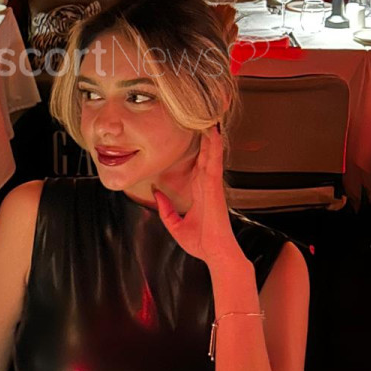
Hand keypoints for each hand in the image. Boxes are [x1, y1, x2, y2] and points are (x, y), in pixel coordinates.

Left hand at [153, 127, 237, 266]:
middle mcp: (207, 185)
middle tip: (204, 117)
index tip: (195, 134)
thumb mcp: (176, 225)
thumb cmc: (201, 243)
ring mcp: (212, 184)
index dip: (199, 149)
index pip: (198, 165)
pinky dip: (214, 147)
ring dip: (211, 136)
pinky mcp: (214, 187)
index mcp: (200, 192)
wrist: (216, 254)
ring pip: (212, 154)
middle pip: (206, 155)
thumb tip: (155, 194)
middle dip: (206, 137)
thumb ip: (166, 210)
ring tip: (209, 117)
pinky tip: (213, 133)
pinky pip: (214, 162)